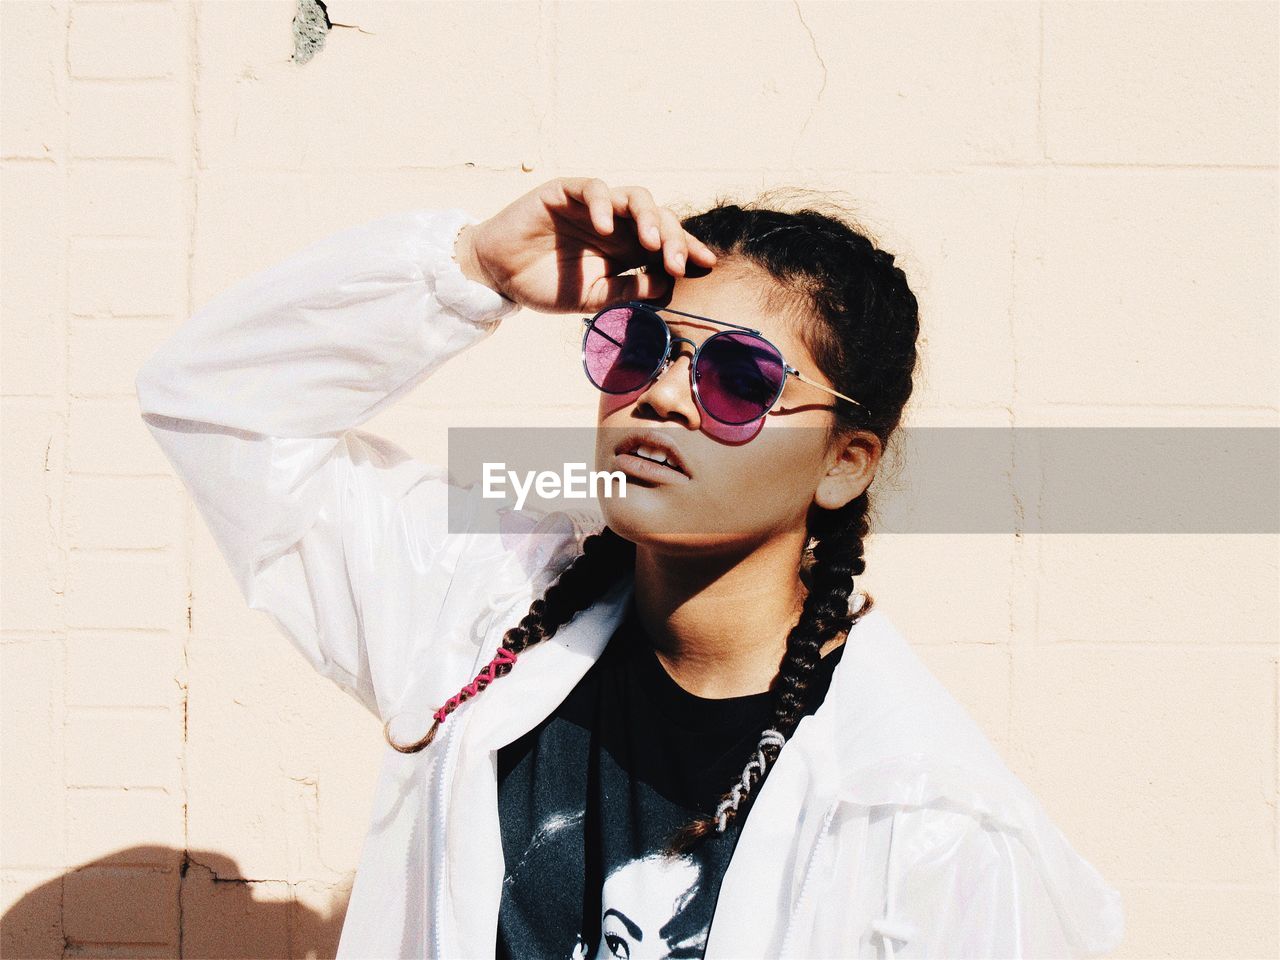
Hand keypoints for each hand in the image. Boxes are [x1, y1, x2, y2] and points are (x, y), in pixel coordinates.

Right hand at [452, 177, 718, 313]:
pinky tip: (606, 228)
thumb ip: (631, 290)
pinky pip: (592, 188)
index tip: (707, 265)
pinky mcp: (565, 192)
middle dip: (674, 238)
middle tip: (678, 263)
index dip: (688, 250)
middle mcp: (616, 223)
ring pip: (634, 197)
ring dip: (649, 218)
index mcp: (627, 248)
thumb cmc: (547, 285)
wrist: (498, 276)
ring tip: (652, 243)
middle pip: (659, 218)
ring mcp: (592, 206)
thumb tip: (669, 285)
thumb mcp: (595, 297)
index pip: (667, 243)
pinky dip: (602, 204)